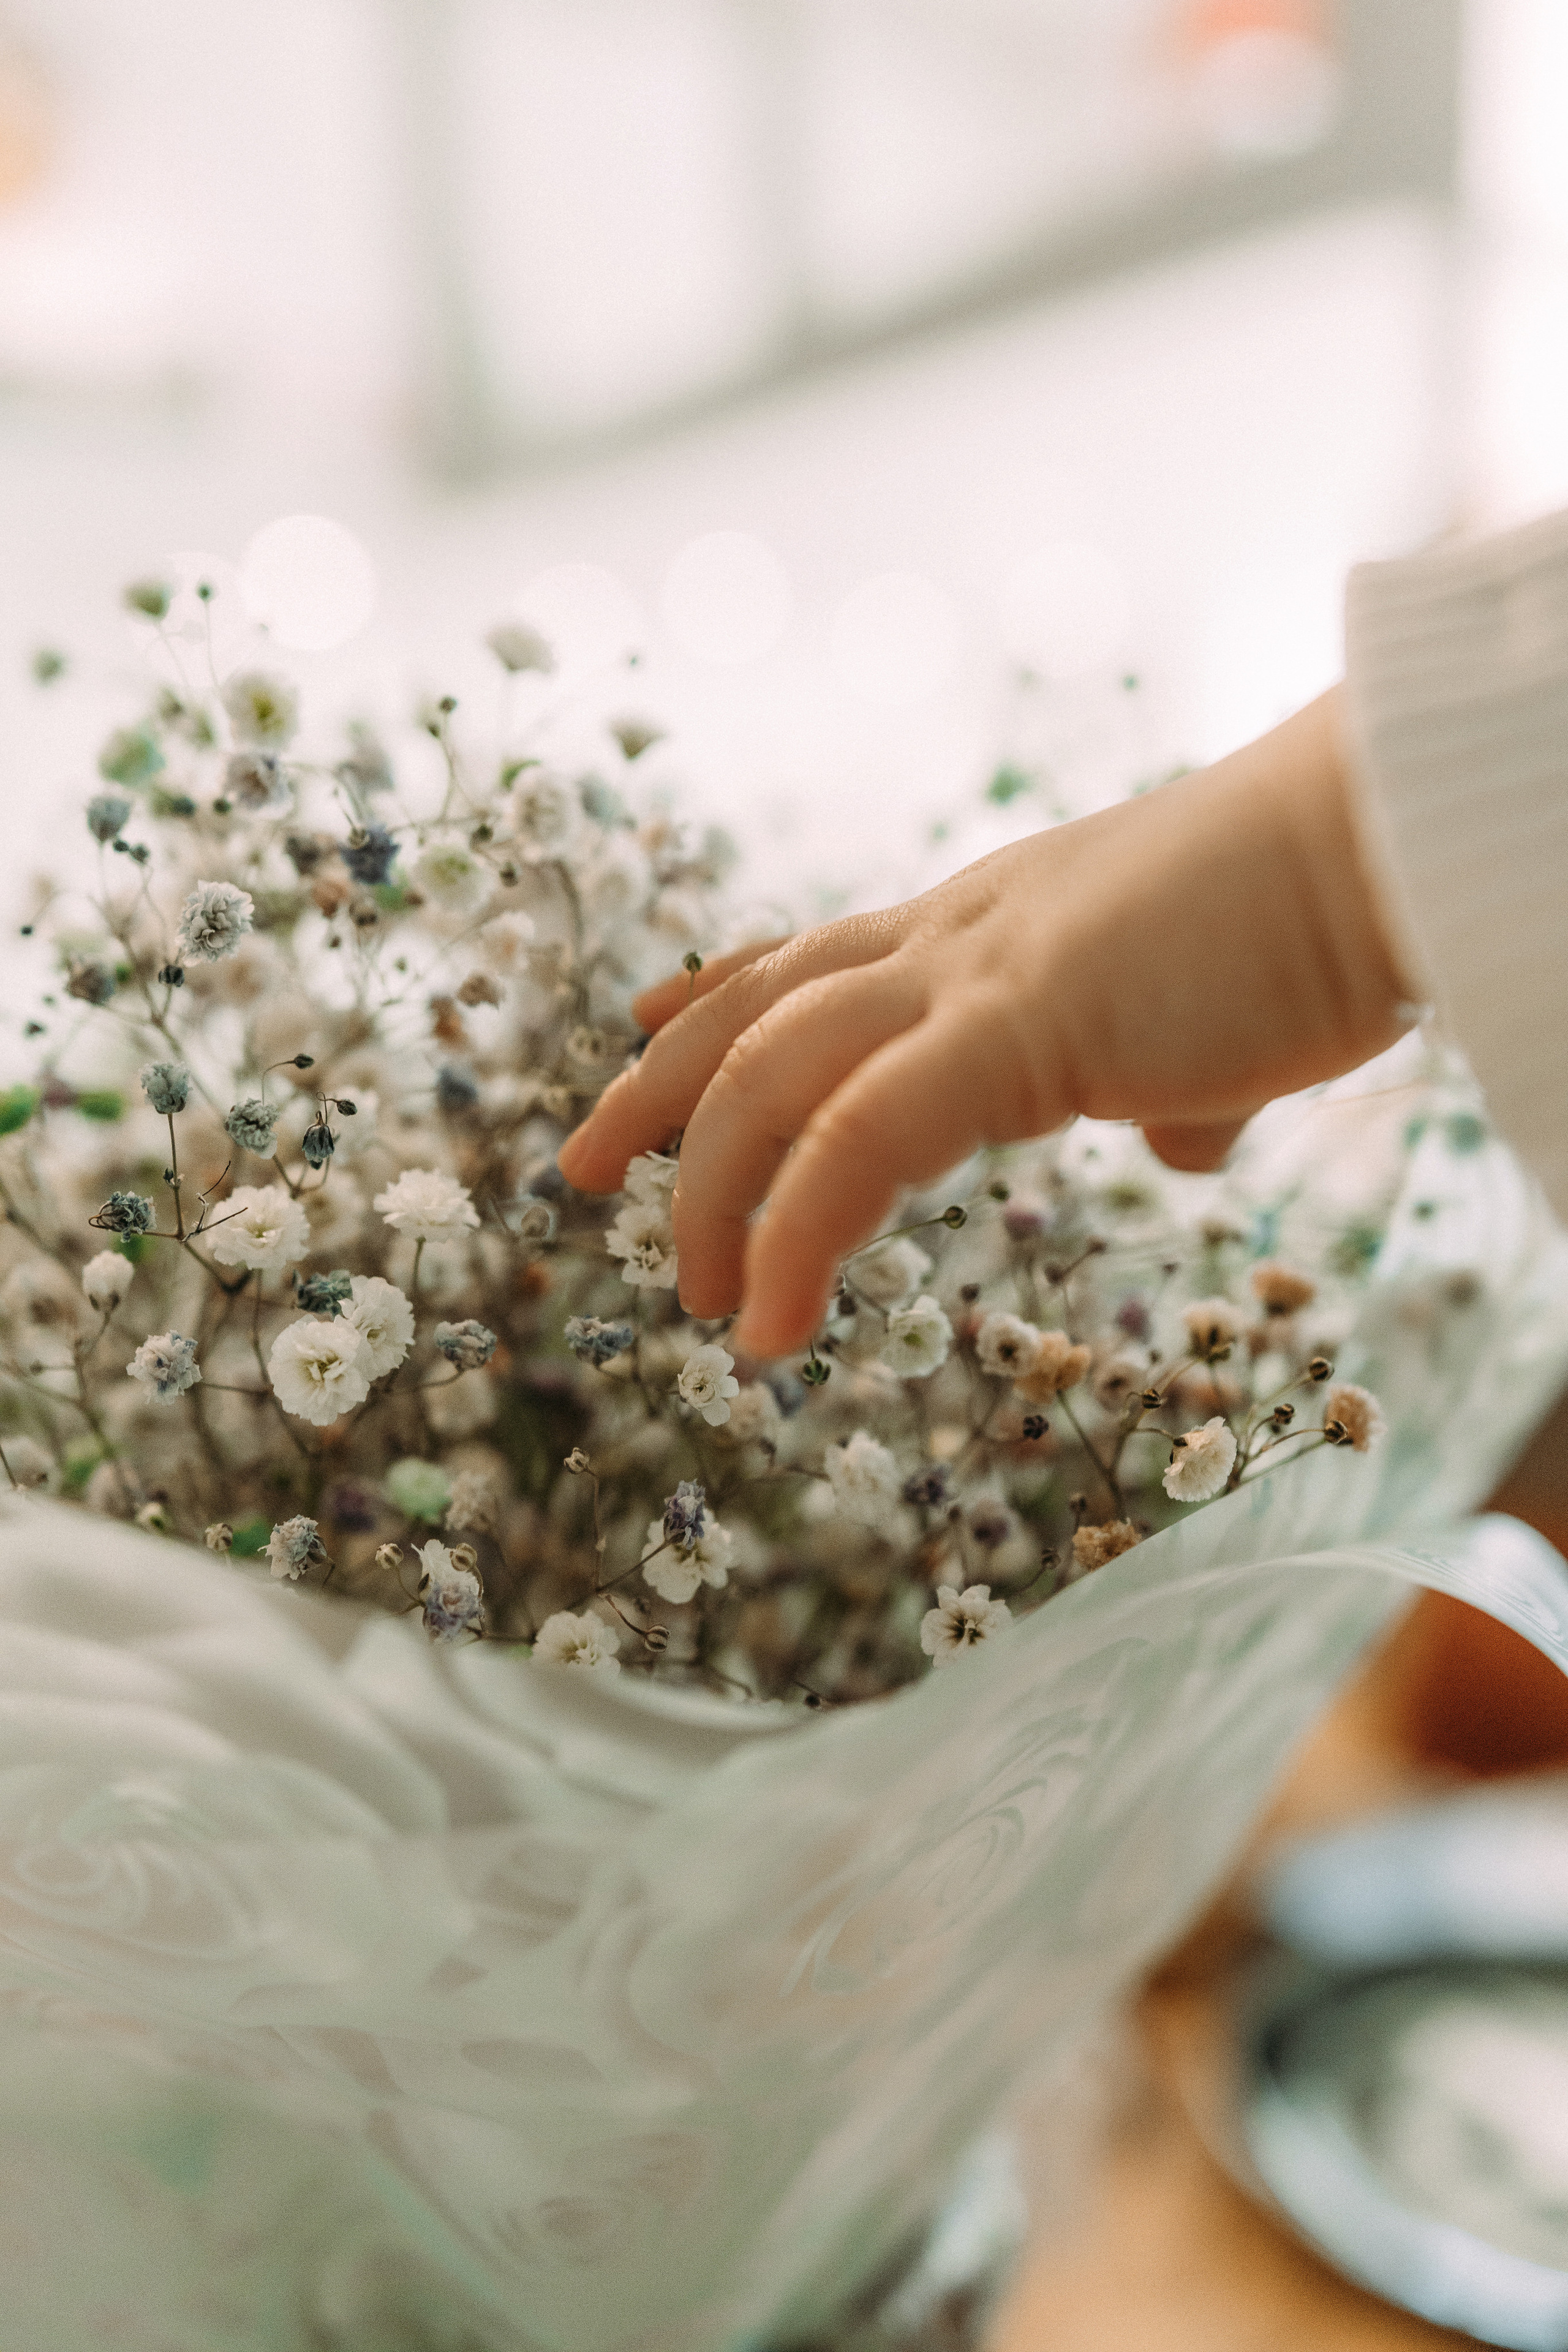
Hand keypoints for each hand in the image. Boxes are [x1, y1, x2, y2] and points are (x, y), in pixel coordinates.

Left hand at [557, 689, 1410, 1357]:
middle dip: (658, 1087)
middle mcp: (958, 933)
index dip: (720, 997)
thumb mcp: (1216, 1024)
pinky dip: (793, 1234)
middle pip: (758, 1004)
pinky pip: (857, 1141)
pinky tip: (764, 1327)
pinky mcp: (1016, 1028)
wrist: (1379, 842)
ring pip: (772, 1070)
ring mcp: (975, 975)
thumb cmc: (1315, 926)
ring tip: (688, 1291)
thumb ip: (1174, 1083)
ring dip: (708, 1179)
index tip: (648, 1028)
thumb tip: (1183, 1137)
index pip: (820, 956)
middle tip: (584, 1165)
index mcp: (993, 926)